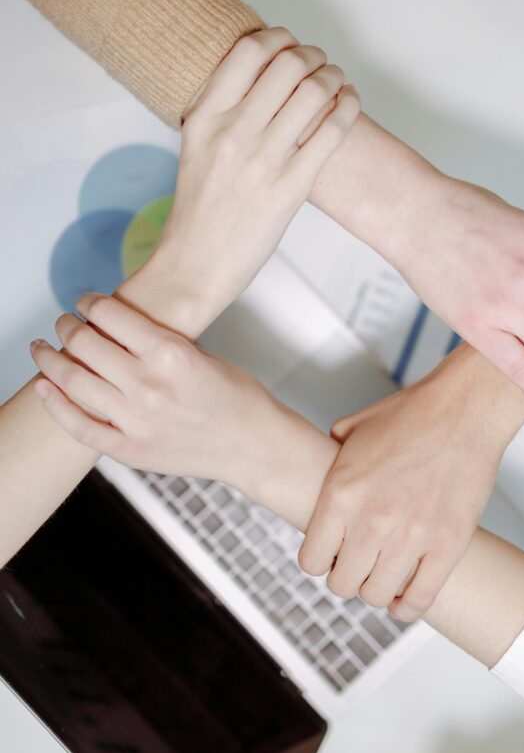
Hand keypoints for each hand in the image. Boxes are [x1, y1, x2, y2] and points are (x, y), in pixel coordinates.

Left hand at [30, 294, 270, 483]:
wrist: (254, 446)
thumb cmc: (237, 398)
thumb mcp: (202, 354)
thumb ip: (159, 344)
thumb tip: (118, 330)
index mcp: (169, 354)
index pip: (109, 315)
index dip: (89, 303)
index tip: (84, 302)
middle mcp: (148, 385)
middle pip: (85, 344)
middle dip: (67, 327)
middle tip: (63, 323)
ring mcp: (136, 421)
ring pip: (73, 382)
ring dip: (50, 360)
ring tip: (42, 349)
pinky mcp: (131, 450)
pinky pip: (80, 427)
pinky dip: (55, 406)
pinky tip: (43, 388)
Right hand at [120, 26, 359, 338]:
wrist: (196, 264)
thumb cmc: (199, 210)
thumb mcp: (196, 147)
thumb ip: (222, 111)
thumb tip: (259, 77)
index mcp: (205, 117)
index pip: (248, 50)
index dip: (277, 37)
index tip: (288, 43)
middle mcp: (233, 132)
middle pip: (288, 64)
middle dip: (312, 55)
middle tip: (319, 63)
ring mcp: (264, 160)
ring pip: (315, 92)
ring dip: (334, 77)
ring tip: (337, 81)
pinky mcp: (291, 188)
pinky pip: (332, 132)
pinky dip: (348, 107)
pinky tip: (349, 103)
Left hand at [299, 344, 522, 621]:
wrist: (464, 410)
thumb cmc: (411, 415)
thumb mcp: (351, 431)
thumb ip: (328, 458)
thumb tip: (319, 473)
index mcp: (342, 493)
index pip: (311, 560)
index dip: (320, 560)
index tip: (331, 553)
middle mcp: (372, 520)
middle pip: (342, 585)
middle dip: (346, 577)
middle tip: (358, 564)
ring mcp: (411, 536)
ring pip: (377, 596)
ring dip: (376, 590)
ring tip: (382, 575)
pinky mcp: (448, 545)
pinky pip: (420, 599)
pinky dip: (407, 607)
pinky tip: (403, 598)